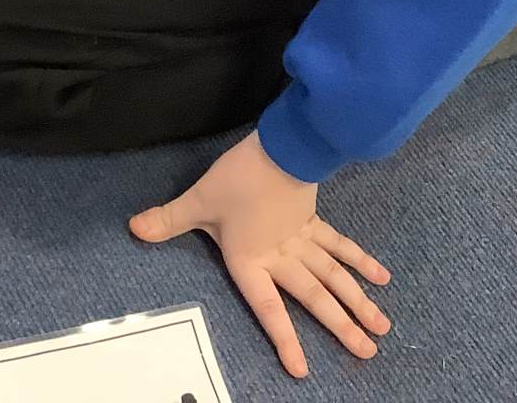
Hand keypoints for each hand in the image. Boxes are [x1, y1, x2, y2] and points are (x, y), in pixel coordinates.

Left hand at [130, 131, 391, 377]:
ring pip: (335, 277)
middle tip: (368, 352)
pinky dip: (361, 261)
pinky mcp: (314, 220)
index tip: (302, 370)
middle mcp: (283, 257)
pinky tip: (382, 277)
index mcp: (252, 260)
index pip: (268, 308)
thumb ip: (168, 219)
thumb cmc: (239, 178)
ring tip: (382, 327)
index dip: (284, 339)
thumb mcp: (198, 201)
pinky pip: (340, 246)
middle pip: (315, 298)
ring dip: (359, 302)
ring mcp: (303, 240)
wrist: (281, 147)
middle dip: (341, 327)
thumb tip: (134, 228)